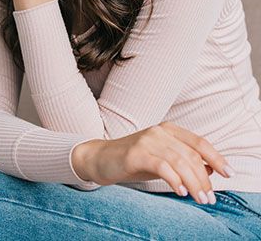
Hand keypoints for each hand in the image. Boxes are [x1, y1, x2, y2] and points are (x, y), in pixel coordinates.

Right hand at [73, 121, 234, 204]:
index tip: (229, 173)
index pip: (199, 142)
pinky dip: (174, 179)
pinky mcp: (136, 152)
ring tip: (200, 198)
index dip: (217, 157)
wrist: (101, 158)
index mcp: (169, 129)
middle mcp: (160, 131)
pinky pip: (161, 165)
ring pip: (179, 161)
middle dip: (204, 178)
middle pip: (191, 155)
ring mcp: (147, 140)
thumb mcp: (163, 160)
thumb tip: (210, 170)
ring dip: (193, 182)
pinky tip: (180, 191)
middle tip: (210, 197)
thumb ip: (184, 162)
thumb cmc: (134, 161)